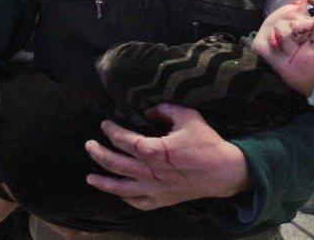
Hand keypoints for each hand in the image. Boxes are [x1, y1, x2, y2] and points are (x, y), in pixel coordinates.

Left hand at [85, 103, 249, 210]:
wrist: (224, 171)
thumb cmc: (206, 143)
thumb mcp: (188, 116)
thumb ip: (164, 110)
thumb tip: (148, 111)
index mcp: (153, 150)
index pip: (123, 139)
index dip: (111, 131)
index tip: (105, 124)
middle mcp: (148, 172)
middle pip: (114, 163)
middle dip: (98, 153)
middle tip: (89, 145)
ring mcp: (153, 189)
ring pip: (120, 188)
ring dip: (103, 182)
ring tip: (90, 177)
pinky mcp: (161, 200)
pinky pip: (137, 202)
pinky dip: (125, 198)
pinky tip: (118, 193)